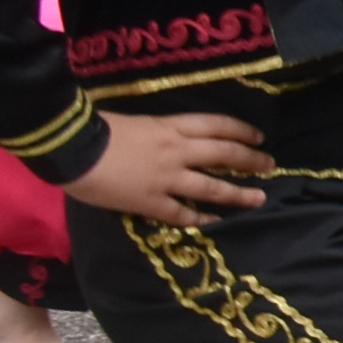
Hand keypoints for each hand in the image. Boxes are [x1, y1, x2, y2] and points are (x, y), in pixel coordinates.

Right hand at [71, 108, 270, 224]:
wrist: (72, 150)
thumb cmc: (95, 128)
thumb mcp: (135, 120)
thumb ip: (156, 130)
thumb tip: (165, 135)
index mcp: (170, 127)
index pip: (216, 125)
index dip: (240, 130)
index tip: (258, 136)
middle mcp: (176, 151)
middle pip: (223, 153)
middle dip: (250, 159)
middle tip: (270, 165)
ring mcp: (166, 178)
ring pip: (211, 186)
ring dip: (237, 193)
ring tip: (258, 198)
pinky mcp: (150, 202)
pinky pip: (181, 213)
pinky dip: (200, 218)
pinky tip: (215, 222)